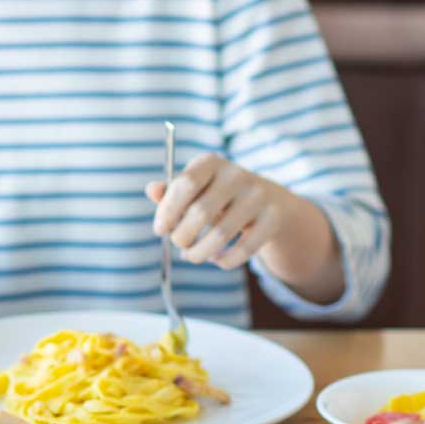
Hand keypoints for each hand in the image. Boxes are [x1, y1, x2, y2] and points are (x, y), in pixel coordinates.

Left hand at [146, 153, 287, 268]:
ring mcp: (258, 196)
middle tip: (179, 244)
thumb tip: (152, 189)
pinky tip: (216, 258)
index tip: (159, 230)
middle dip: (182, 236)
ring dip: (199, 253)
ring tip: (192, 256)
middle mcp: (237, 175)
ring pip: (220, 235)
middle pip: (201, 212)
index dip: (168, 210)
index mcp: (212, 162)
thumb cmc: (220, 197)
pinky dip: (224, 261)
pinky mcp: (273, 219)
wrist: (271, 203)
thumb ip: (171, 192)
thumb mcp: (196, 190)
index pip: (185, 184)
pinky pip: (243, 250)